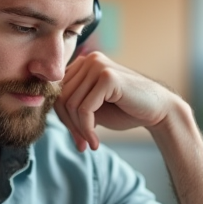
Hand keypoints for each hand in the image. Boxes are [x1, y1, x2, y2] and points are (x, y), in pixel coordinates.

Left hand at [55, 51, 179, 150]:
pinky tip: (96, 142)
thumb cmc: (126, 110)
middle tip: (82, 144)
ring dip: (79, 130)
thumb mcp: (93, 107)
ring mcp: (98, 65)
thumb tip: (43, 110)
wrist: (158, 111)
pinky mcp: (107, 77)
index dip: (63, 118)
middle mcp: (89, 59)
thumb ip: (72, 104)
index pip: (59, 92)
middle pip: (62, 98)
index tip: (77, 138)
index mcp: (84, 63)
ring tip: (90, 143)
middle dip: (70, 126)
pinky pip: (84, 109)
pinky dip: (87, 130)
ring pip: (71, 105)